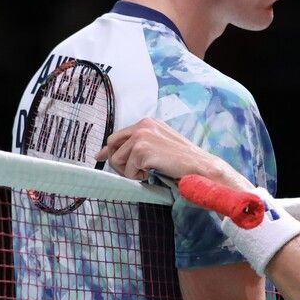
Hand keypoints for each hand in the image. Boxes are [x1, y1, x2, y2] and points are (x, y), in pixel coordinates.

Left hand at [95, 118, 253, 190]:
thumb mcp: (160, 144)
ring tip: (146, 172)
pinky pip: (127, 170)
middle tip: (130, 172)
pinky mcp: (142, 151)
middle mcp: (142, 125)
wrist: (199, 166)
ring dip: (128, 171)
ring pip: (117, 160)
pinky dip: (137, 177)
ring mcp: (141, 137)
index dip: (108, 149)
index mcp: (147, 122)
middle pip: (113, 145)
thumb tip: (110, 153)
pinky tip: (151, 174)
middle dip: (116, 162)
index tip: (99, 156)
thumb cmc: (182, 159)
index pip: (118, 135)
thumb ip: (139, 144)